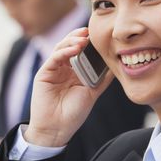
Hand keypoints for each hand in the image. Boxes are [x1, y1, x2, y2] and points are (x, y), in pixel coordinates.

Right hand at [25, 28, 113, 146]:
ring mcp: (52, 70)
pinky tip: (75, 48)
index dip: (88, 41)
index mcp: (73, 71)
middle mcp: (62, 68)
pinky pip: (54, 58)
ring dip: (72, 41)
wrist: (57, 129)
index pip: (80, 50)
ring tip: (84, 38)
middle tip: (90, 31)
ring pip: (61, 48)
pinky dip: (64, 51)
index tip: (99, 34)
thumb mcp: (92, 92)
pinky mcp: (44, 73)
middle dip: (79, 36)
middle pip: (69, 45)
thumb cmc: (74, 113)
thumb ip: (102, 78)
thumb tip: (116, 64)